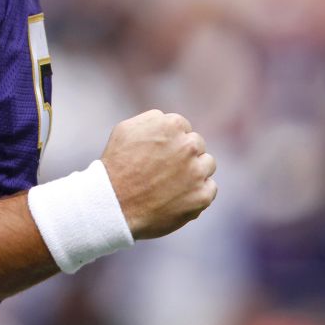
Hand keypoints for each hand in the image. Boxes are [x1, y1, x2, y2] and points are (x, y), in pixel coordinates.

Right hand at [99, 110, 217, 239]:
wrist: (114, 205)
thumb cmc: (117, 166)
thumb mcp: (126, 130)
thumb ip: (152, 120)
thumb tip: (166, 120)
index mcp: (172, 125)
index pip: (183, 128)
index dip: (171, 141)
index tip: (160, 153)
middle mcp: (188, 145)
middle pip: (197, 145)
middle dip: (184, 154)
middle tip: (165, 169)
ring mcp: (197, 171)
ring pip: (208, 164)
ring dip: (195, 171)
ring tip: (173, 183)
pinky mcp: (202, 195)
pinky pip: (210, 188)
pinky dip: (198, 192)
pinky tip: (179, 197)